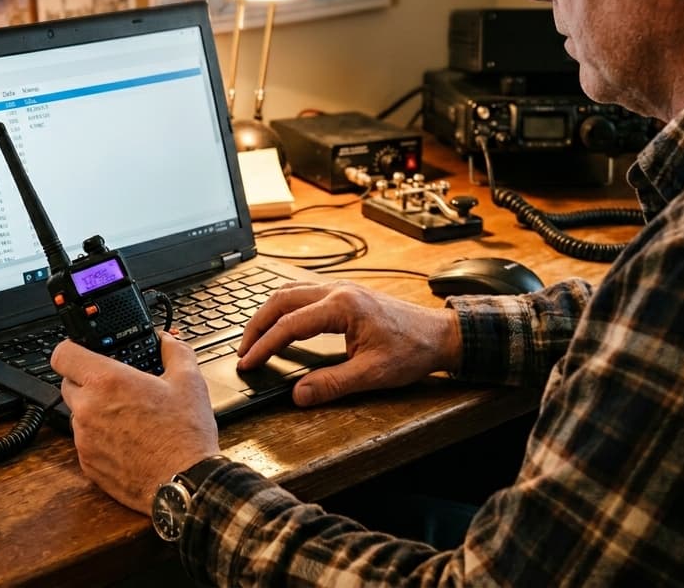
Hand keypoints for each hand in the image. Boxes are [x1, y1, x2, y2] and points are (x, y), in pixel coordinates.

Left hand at [52, 332, 219, 513]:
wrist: (186, 482)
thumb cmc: (185, 435)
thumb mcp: (189, 381)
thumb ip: (174, 351)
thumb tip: (168, 340)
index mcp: (107, 382)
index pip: (63, 354)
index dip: (71, 349)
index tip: (81, 351)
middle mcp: (88, 409)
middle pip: (67, 384)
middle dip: (86, 381)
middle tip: (114, 385)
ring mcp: (84, 439)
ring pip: (76, 415)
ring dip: (93, 411)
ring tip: (126, 416)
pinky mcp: (88, 464)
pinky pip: (84, 442)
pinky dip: (99, 438)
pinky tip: (126, 440)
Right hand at [237, 280, 460, 406]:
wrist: (441, 335)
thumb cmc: (413, 350)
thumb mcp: (373, 374)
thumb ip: (332, 384)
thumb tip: (299, 394)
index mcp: (343, 306)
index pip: (290, 325)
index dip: (264, 345)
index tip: (248, 362)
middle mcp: (338, 290)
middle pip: (281, 300)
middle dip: (256, 325)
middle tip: (242, 351)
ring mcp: (341, 289)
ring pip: (290, 293)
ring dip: (268, 314)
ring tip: (255, 339)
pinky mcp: (345, 294)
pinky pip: (304, 294)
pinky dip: (284, 308)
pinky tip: (281, 324)